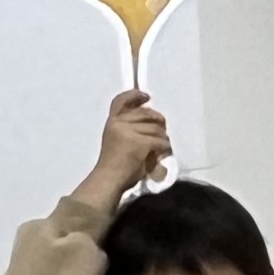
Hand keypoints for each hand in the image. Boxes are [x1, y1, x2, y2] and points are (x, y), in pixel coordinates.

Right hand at [79, 88, 169, 205]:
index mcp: (112, 122)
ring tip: (160, 149)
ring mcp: (128, 131)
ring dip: (163, 139)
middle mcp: (118, 123)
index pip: (121, 101)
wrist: (109, 179)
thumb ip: (131, 130)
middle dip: (159, 122)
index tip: (146, 97)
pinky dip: (164, 148)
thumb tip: (155, 124)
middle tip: (162, 133)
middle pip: (147, 113)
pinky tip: (162, 154)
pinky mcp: (139, 142)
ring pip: (157, 128)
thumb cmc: (115, 165)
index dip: (134, 95)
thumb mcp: (118, 141)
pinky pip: (160, 141)